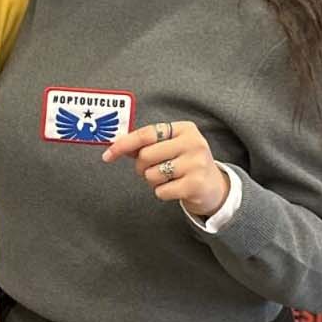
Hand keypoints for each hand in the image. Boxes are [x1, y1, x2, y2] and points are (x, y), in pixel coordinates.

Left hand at [101, 119, 228, 217]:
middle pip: (145, 156)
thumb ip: (145, 144)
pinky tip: (176, 188)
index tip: (107, 155)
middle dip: (141, 167)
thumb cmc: (184, 163)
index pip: (146, 134)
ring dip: (152, 181)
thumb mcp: (169, 147)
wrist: (213, 187)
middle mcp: (193, 143)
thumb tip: (115, 145)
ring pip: (151, 174)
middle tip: (152, 169)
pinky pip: (160, 191)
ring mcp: (196, 163)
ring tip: (168, 178)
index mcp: (184, 129)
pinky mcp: (196, 184)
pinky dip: (162, 193)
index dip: (123, 144)